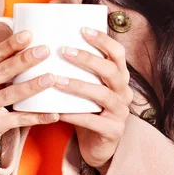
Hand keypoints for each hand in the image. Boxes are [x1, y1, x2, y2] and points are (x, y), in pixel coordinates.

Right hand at [0, 30, 59, 153]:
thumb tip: (26, 40)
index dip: (11, 44)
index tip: (29, 35)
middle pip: (3, 71)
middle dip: (25, 60)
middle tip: (44, 51)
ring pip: (11, 94)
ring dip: (33, 86)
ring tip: (52, 78)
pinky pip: (19, 120)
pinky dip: (37, 117)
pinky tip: (54, 113)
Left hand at [54, 27, 132, 174]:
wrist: (97, 145)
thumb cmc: (87, 108)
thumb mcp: (87, 84)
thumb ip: (78, 67)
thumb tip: (49, 38)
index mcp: (119, 76)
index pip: (117, 52)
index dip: (103, 39)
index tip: (82, 29)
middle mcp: (124, 91)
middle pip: (111, 70)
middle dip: (87, 58)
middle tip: (64, 50)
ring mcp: (121, 112)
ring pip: (102, 94)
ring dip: (78, 85)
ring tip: (56, 80)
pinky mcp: (113, 131)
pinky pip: (93, 121)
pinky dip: (74, 115)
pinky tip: (57, 111)